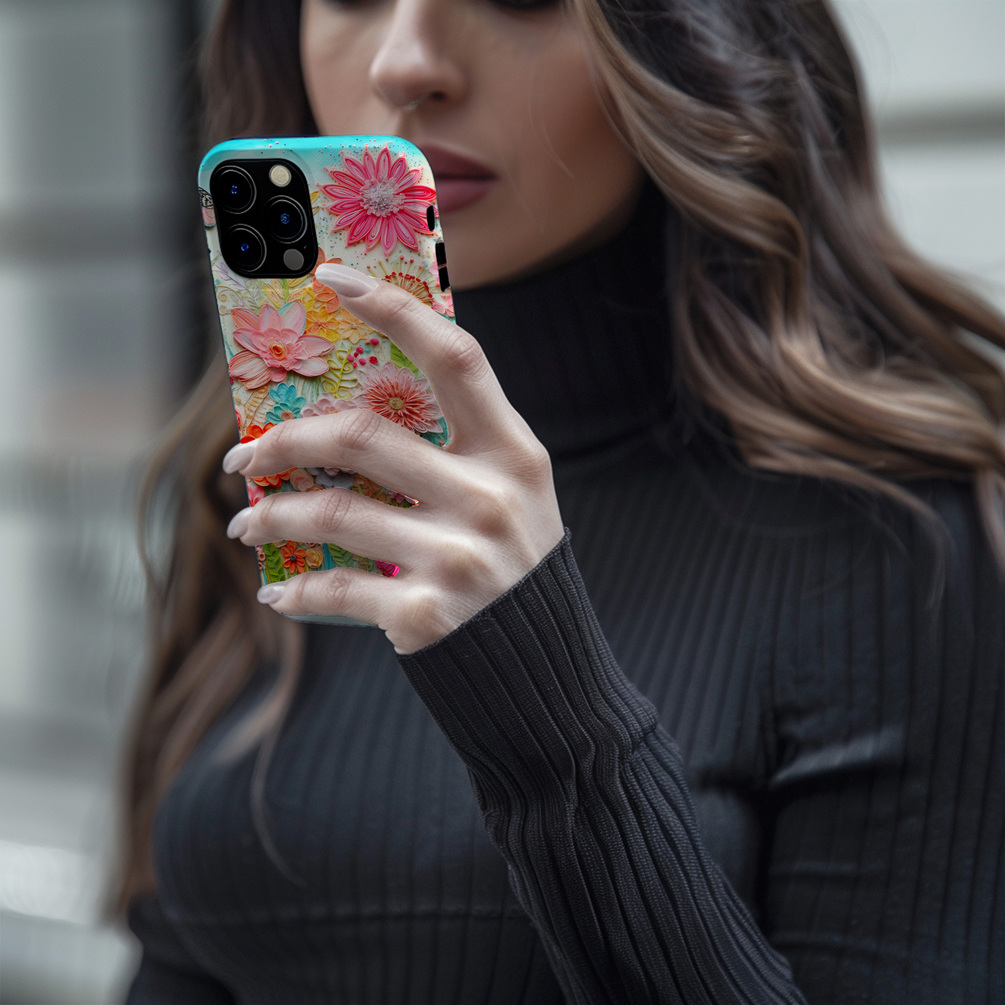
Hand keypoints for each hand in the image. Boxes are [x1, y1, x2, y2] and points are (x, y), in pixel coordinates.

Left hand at [222, 264, 563, 653]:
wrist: (546, 674)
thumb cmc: (515, 570)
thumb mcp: (509, 499)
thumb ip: (455, 453)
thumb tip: (345, 419)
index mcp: (515, 455)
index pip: (456, 358)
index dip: (395, 309)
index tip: (332, 277)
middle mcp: (489, 498)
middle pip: (363, 435)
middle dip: (284, 440)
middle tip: (240, 455)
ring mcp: (458, 557)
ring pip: (333, 512)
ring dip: (271, 515)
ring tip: (245, 523)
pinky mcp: (425, 613)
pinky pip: (334, 586)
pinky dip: (294, 590)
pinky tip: (278, 593)